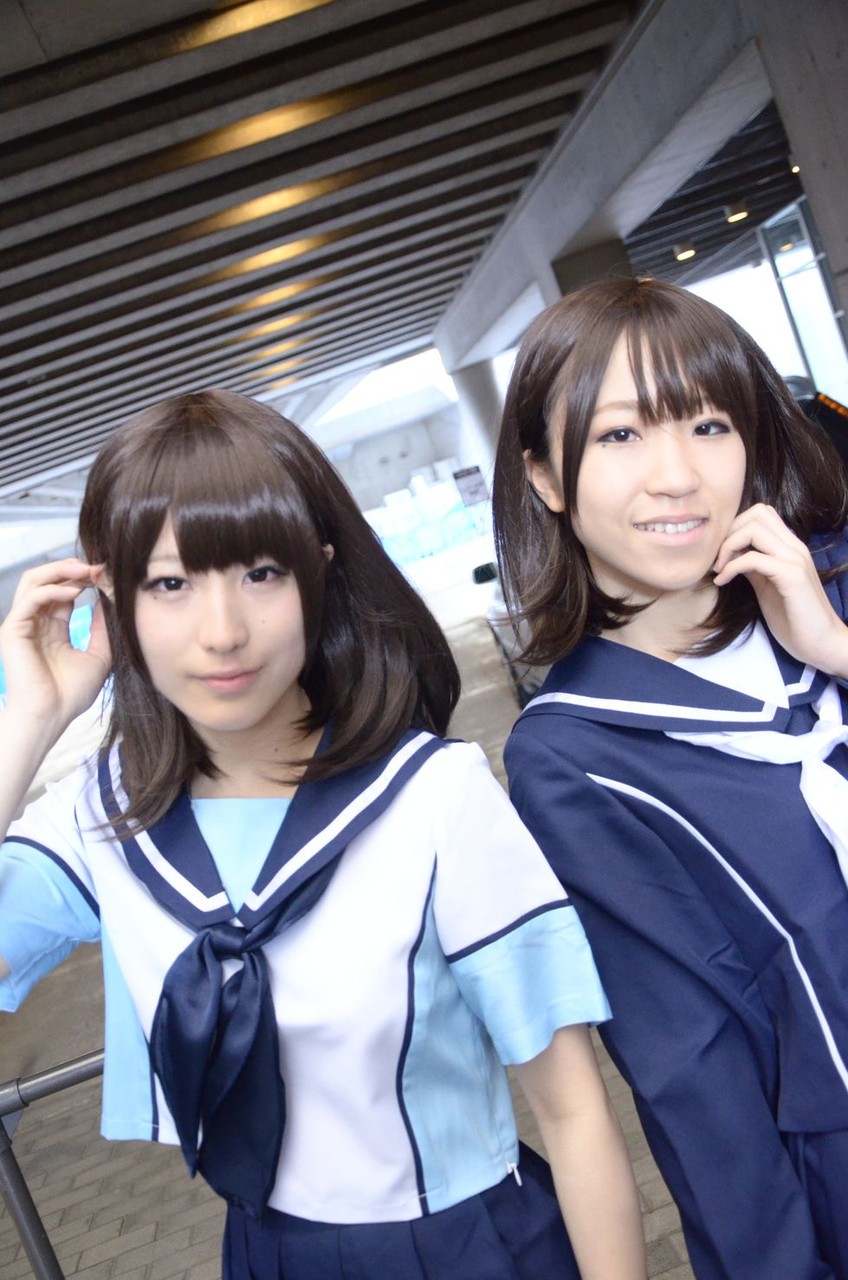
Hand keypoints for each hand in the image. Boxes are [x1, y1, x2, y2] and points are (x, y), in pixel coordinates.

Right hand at [0, 559, 111, 734]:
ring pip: (33, 581)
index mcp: (52, 628)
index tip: (106, 574)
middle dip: (71, 568)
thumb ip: (102, 628)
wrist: (50, 716)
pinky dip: (53, 590)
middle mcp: (35, 622)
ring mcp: (22, 624)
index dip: (82, 579)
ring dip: (60, 571)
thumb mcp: (98, 655)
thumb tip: (110, 601)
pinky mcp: (13, 629)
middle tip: (97, 566)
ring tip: (86, 571)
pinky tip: (76, 592)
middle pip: (46, 580)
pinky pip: (31, 599)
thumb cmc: (71, 694)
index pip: (63, 591)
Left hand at [712, 504, 847, 677]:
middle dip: (729, 531)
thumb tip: (733, 555)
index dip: (735, 527)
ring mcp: (795, 559)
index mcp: (790, 548)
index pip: (761, 514)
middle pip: (757, 512)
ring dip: (727, 546)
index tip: (721, 553)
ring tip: (719, 570)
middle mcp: (794, 547)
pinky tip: (723, 582)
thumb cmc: (795, 619)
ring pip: (754, 528)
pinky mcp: (791, 576)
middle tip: (716, 559)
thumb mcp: (767, 587)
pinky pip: (753, 558)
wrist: (822, 643)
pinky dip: (731, 567)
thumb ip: (754, 568)